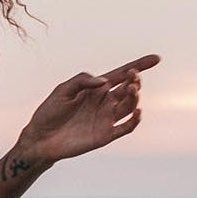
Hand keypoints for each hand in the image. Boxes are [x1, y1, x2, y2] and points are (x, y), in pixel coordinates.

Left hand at [18, 53, 159, 164]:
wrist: (41, 138)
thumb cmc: (50, 112)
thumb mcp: (63, 90)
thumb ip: (82, 81)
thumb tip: (104, 81)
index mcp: (96, 88)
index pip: (121, 74)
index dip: (139, 66)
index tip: (155, 59)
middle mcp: (104, 102)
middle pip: (128, 88)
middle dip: (135, 80)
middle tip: (133, 76)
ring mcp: (106, 118)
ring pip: (129, 105)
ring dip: (134, 97)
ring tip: (132, 89)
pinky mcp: (106, 135)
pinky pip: (126, 127)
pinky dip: (134, 119)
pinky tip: (137, 110)